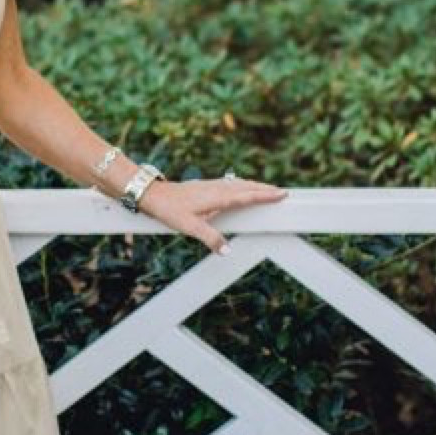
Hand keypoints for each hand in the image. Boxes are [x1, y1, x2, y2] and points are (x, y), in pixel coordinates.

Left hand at [139, 172, 285, 254]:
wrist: (153, 195)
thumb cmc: (170, 210)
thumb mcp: (189, 227)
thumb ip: (210, 238)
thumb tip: (227, 250)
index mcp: (217, 197)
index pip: (247, 195)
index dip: (265, 195)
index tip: (282, 194)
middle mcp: (217, 188)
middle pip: (246, 187)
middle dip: (264, 189)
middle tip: (281, 192)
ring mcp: (211, 185)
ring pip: (238, 184)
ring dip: (254, 186)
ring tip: (266, 190)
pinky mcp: (205, 186)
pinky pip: (230, 184)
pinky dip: (242, 185)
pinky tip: (241, 188)